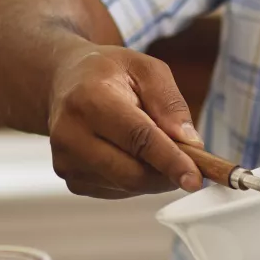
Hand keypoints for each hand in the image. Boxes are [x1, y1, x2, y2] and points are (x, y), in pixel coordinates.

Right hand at [47, 41, 203, 197]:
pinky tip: (128, 152)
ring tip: (149, 144)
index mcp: (89, 98)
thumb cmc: (106, 73)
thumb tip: (189, 143)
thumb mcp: (145, 69)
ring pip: (127, 185)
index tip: (195, 178)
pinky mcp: (70, 179)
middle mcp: (70, 133)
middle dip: (167, 174)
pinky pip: (117, 191)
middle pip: (132, 173)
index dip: (170, 160)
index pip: (137, 138)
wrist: (64, 82)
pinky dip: (134, 178)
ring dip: (152, 174)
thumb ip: (170, 102)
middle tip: (189, 162)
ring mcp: (66, 160)